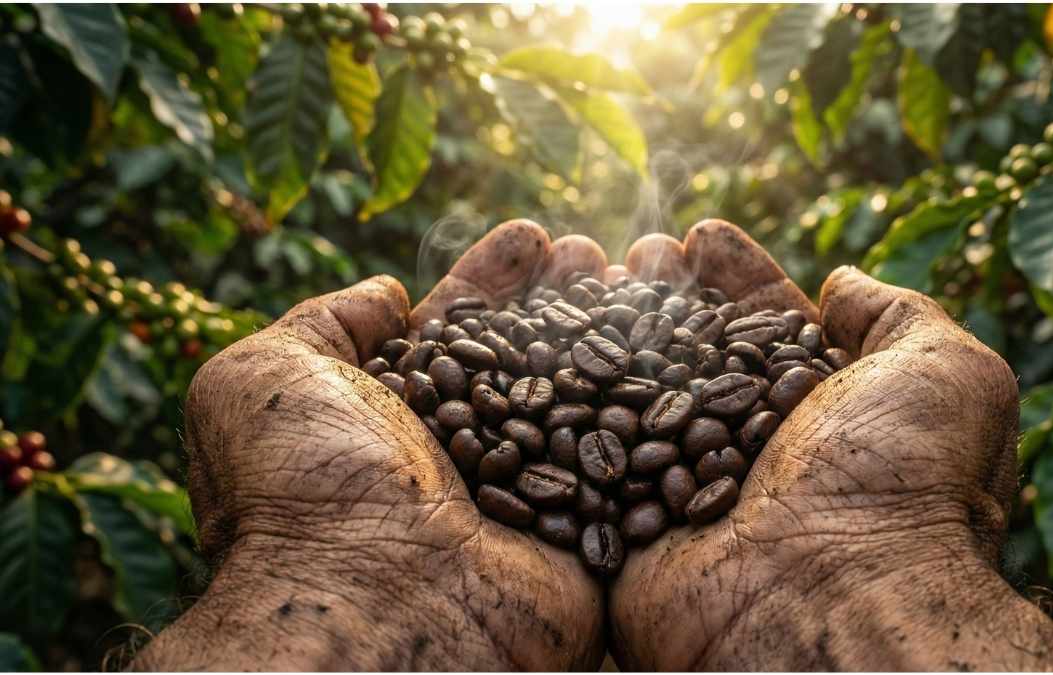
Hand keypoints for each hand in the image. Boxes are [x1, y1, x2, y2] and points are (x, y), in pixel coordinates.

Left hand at [135, 220, 608, 670]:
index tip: (528, 234)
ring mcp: (522, 498)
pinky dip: (654, 414)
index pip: (452, 333)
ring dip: (611, 341)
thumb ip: (320, 323)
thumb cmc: (303, 489)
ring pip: (578, 405)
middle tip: (594, 253)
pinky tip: (675, 354)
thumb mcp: (264, 378)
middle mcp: (458, 457)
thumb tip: (386, 296)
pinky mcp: (579, 538)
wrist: (368, 607)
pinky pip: (626, 467)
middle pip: (522, 361)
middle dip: (559, 301)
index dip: (489, 281)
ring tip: (643, 280)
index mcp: (390, 419)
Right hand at [608, 220, 1052, 670]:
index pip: (769, 330)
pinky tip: (545, 357)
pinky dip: (567, 414)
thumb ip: (899, 317)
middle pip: (698, 361)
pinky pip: (593, 465)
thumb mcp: (947, 373)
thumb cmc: (902, 481)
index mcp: (822, 415)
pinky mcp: (634, 535)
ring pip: (638, 405)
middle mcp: (755, 453)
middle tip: (632, 253)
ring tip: (579, 284)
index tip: (703, 234)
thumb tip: (842, 284)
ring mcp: (691, 494)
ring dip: (609, 344)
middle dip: (665, 301)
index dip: (738, 278)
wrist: (836, 598)